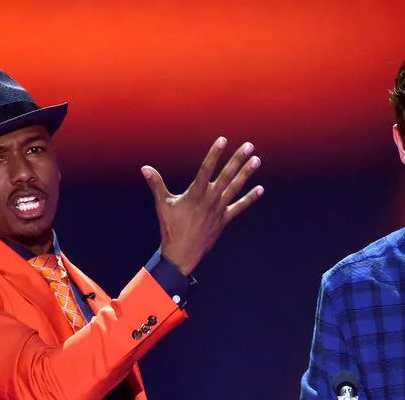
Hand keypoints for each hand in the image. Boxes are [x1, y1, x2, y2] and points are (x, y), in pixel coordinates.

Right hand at [141, 137, 262, 275]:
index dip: (214, 154)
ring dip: (246, 174)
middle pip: (226, 176)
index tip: (222, 140)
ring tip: (256, 160)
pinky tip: (260, 189)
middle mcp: (209, 199)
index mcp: (195, 194)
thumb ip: (156, 184)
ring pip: (235, 188)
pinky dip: (250, 199)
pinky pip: (239, 207)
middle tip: (249, 146)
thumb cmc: (171, 228)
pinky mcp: (223, 220)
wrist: (181, 254)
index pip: (206, 169)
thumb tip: (145, 168)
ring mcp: (218, 210)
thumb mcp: (163, 205)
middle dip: (237, 160)